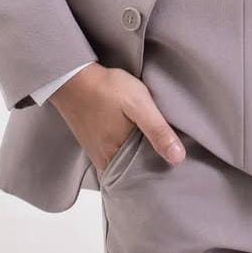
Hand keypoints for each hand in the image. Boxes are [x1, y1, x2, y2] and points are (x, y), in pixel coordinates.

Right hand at [50, 62, 186, 172]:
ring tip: (155, 148)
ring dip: (137, 158)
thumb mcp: (139, 104)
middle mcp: (104, 161)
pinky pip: (113, 155)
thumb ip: (157, 130)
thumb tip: (178, 158)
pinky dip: (125, 151)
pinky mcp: (92, 142)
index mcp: (117, 156)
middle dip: (149, 167)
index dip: (160, 171)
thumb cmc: (107, 88)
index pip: (144, 176)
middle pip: (133, 172)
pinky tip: (134, 140)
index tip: (176, 167)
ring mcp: (96, 152)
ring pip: (123, 163)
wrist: (73, 76)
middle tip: (169, 159)